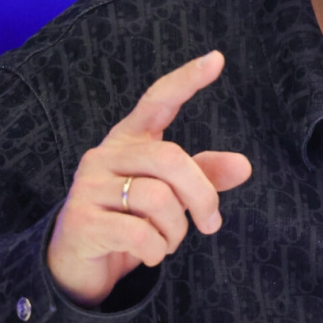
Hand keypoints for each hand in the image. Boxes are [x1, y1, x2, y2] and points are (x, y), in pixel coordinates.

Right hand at [47, 51, 251, 306]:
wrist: (77, 263)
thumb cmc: (130, 218)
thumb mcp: (170, 194)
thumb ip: (204, 176)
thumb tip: (244, 166)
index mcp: (130, 140)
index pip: (158, 100)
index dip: (186, 80)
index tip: (217, 59)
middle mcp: (105, 155)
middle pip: (170, 160)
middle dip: (202, 196)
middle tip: (212, 224)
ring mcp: (88, 187)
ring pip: (157, 199)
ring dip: (176, 230)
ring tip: (168, 242)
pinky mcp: (80, 222)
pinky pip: (139, 234)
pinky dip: (157, 249)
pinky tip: (151, 254)